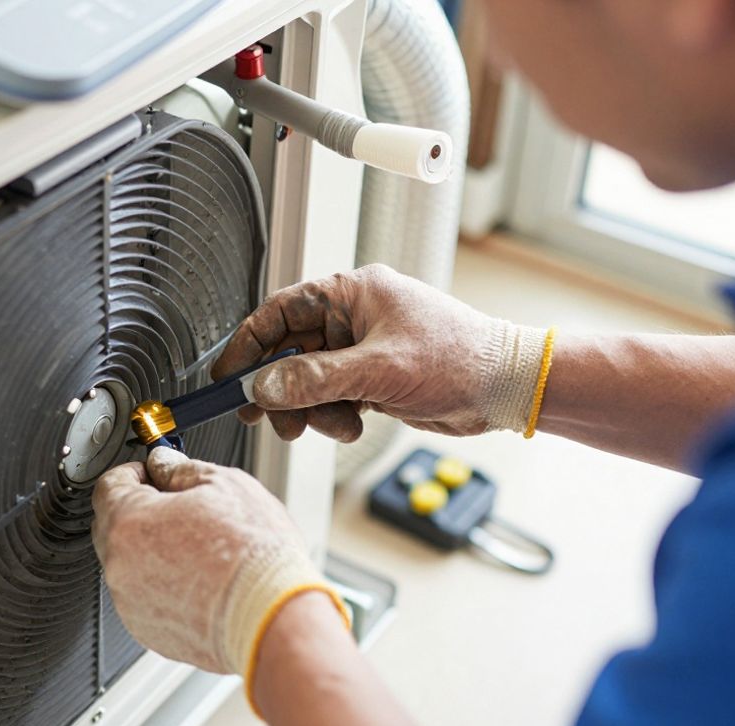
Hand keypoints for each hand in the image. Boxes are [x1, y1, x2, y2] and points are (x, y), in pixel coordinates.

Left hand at [92, 448, 342, 677]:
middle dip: (141, 510)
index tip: (152, 473)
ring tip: (200, 548)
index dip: (133, 473)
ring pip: (130, 563)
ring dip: (152, 550)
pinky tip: (199, 578)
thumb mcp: (223, 485)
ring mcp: (130, 602)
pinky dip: (163, 585)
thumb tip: (164, 464)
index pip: (108, 484)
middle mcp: (119, 566)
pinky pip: (144, 596)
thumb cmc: (252, 555)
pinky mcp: (147, 630)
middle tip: (181, 507)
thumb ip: (181, 469)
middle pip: (114, 525)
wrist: (271, 617)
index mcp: (129, 523)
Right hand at [211, 264, 545, 440]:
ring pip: (306, 381)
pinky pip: (329, 398)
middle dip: (279, 388)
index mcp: (352, 292)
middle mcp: (352, 317)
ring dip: (310, 409)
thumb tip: (265, 387)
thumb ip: (315, 379)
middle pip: (287, 351)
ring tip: (334, 423)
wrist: (507, 388)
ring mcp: (360, 349)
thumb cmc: (461, 358)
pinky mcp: (370, 379)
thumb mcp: (379, 369)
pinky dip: (333, 416)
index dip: (247, 344)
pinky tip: (355, 424)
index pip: (279, 311)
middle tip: (270, 416)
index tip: (227, 377)